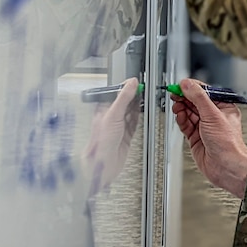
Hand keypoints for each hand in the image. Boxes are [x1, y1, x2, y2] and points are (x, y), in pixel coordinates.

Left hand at [83, 77, 141, 195]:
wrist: (104, 164)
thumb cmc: (101, 142)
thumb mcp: (113, 115)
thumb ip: (123, 98)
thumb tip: (130, 83)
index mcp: (103, 109)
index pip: (115, 93)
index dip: (125, 87)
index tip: (135, 82)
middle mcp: (110, 117)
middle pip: (124, 102)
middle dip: (133, 95)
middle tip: (143, 88)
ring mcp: (118, 126)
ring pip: (130, 112)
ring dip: (137, 105)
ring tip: (144, 97)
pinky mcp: (125, 135)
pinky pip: (134, 123)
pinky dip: (138, 117)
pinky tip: (142, 112)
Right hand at [170, 77, 246, 196]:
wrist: (226, 167)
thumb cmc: (229, 144)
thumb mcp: (213, 115)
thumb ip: (199, 98)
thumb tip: (188, 85)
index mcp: (224, 108)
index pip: (206, 93)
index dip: (192, 88)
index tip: (181, 85)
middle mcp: (214, 117)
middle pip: (195, 102)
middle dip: (185, 97)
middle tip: (174, 94)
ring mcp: (204, 127)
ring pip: (189, 113)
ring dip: (182, 108)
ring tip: (176, 105)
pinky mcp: (196, 137)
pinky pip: (186, 125)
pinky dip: (181, 120)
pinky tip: (179, 116)